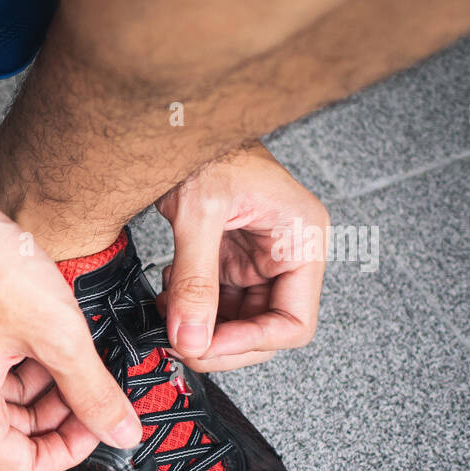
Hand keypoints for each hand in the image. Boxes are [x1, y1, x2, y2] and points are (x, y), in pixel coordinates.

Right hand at [0, 192, 140, 470]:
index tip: (101, 420)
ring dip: (43, 383)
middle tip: (93, 377)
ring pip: (4, 403)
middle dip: (61, 411)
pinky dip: (20, 361)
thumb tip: (121, 430)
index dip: (74, 447)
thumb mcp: (56, 333)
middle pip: (15, 436)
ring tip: (66, 342)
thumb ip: (93, 391)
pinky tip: (40, 327)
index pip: (28, 467)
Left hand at [155, 141, 328, 371]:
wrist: (182, 123)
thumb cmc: (208, 147)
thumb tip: (191, 338)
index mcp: (302, 242)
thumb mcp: (199, 215)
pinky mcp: (230, 258)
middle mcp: (286, 256)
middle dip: (220, 342)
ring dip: (200, 328)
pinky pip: (215, 303)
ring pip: (236, 322)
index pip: (294, 323)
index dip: (251, 344)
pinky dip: (189, 310)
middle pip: (264, 330)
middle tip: (179, 342)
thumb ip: (195, 282)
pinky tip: (167, 297)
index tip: (206, 347)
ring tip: (167, 316)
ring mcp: (258, 260)